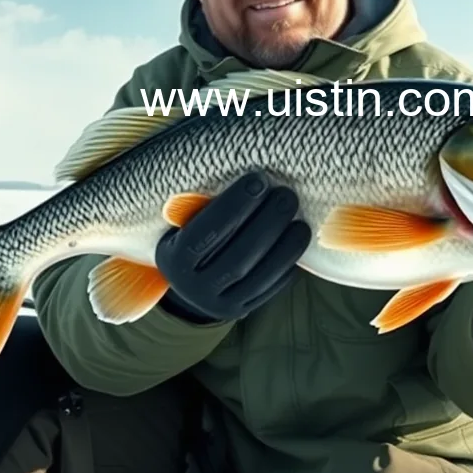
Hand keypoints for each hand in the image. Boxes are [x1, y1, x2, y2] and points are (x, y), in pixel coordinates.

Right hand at [155, 171, 310, 322]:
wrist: (189, 278)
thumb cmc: (191, 230)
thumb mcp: (185, 219)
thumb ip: (202, 201)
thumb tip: (243, 162)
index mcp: (172, 260)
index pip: (204, 233)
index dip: (233, 205)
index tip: (258, 179)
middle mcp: (192, 288)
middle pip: (236, 258)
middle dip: (266, 223)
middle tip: (287, 194)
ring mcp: (218, 304)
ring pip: (257, 277)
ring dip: (285, 246)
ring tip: (300, 218)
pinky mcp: (241, 310)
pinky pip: (269, 289)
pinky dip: (287, 265)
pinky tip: (297, 240)